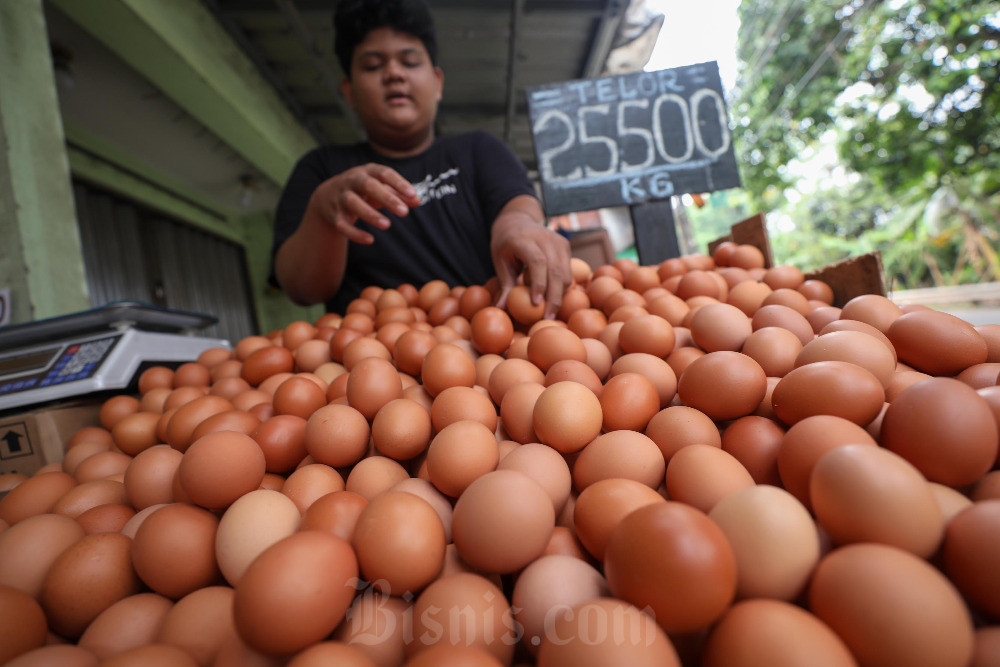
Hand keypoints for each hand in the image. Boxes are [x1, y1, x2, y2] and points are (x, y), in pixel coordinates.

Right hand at [309, 163, 421, 243]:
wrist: (327, 196)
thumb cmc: (363, 190)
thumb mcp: (380, 187)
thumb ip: (399, 193)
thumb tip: (417, 200)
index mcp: (367, 172)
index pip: (384, 173)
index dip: (398, 183)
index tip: (412, 195)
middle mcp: (352, 181)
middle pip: (368, 186)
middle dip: (387, 198)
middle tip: (405, 212)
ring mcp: (341, 197)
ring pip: (353, 203)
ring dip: (370, 214)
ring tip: (387, 225)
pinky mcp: (334, 215)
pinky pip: (343, 225)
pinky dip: (355, 233)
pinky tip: (370, 240)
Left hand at [491, 197, 571, 318]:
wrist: (517, 222)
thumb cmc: (505, 246)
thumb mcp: (500, 262)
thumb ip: (504, 285)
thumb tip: (500, 309)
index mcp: (524, 239)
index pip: (537, 261)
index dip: (539, 283)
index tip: (536, 303)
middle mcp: (544, 237)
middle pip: (555, 270)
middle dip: (553, 297)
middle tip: (548, 318)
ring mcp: (557, 240)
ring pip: (565, 272)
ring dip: (560, 294)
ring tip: (551, 312)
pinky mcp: (565, 245)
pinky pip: (568, 271)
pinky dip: (563, 287)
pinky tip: (554, 300)